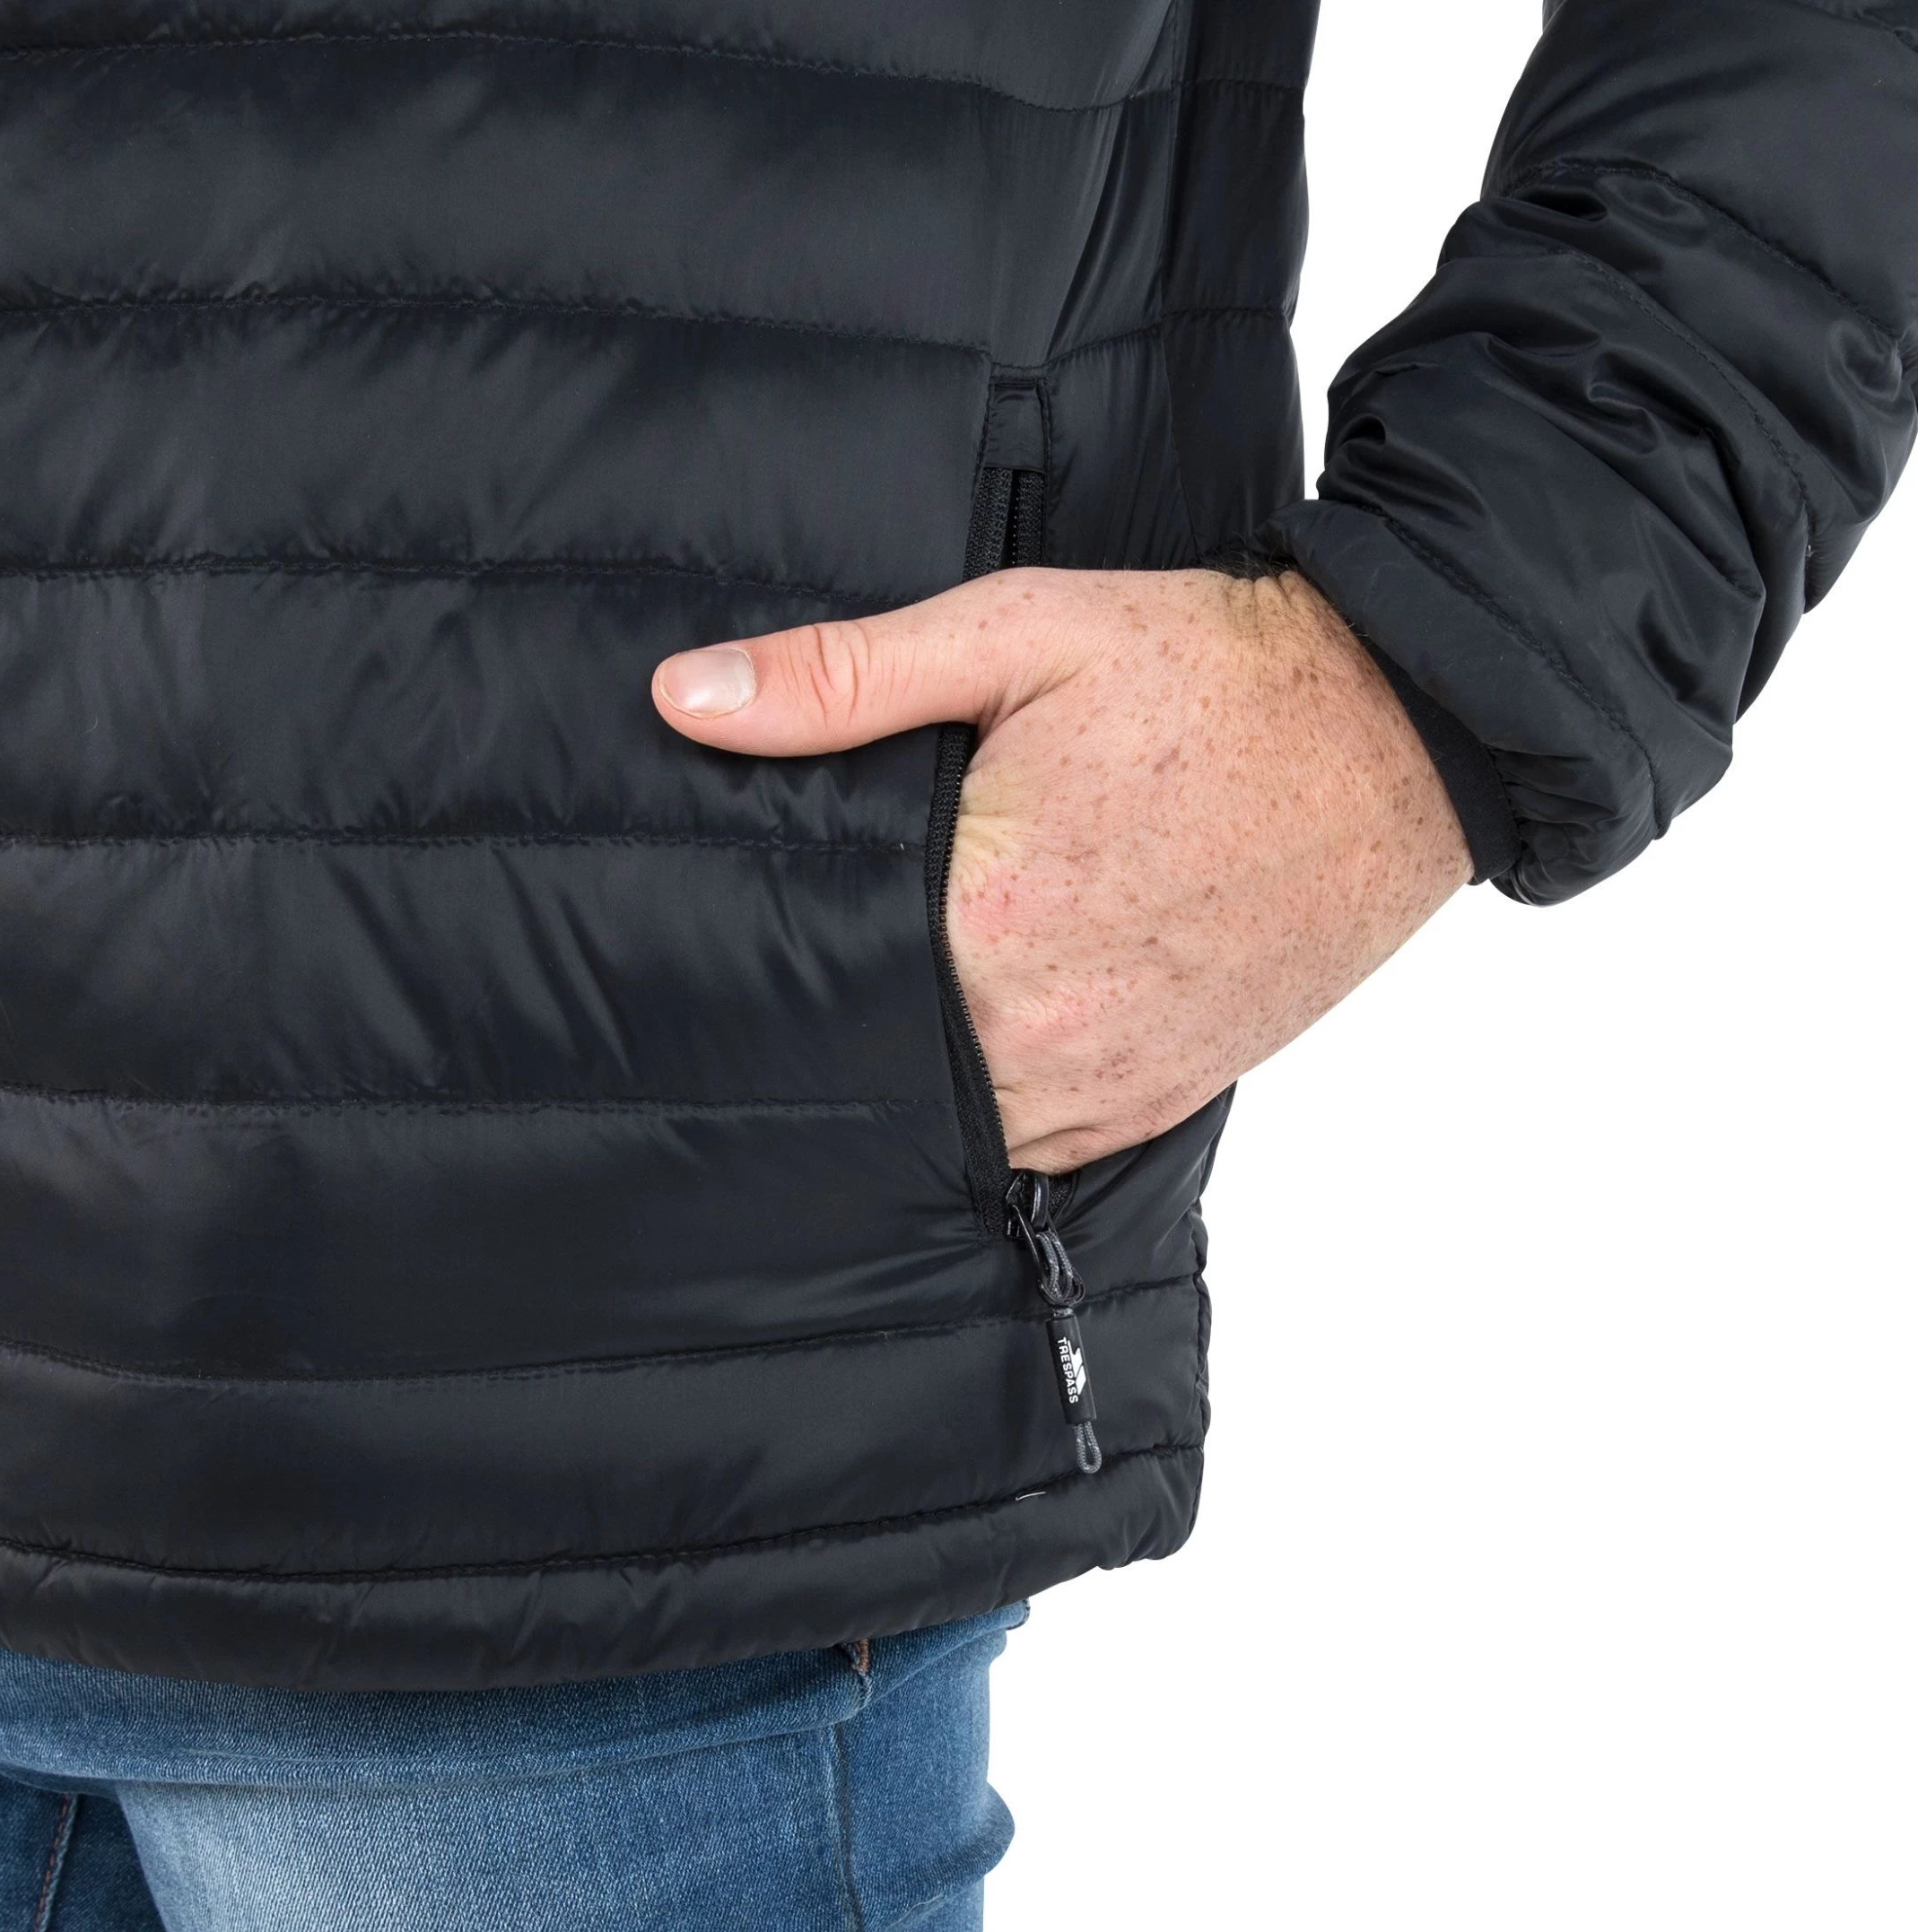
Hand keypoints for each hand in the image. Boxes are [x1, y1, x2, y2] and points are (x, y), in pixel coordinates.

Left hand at [652, 568, 1473, 1173]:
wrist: (1403, 733)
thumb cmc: (1213, 675)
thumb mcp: (1017, 632)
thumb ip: (842, 678)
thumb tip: (687, 699)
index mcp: (988, 916)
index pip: (816, 979)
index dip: (763, 956)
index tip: (717, 943)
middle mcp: (1044, 1025)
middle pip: (876, 1058)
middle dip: (832, 1016)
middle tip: (790, 968)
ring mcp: (1108, 1078)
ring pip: (953, 1116)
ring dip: (913, 1071)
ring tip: (880, 1004)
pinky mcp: (1160, 1099)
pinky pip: (1039, 1141)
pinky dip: (997, 1100)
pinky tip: (974, 1041)